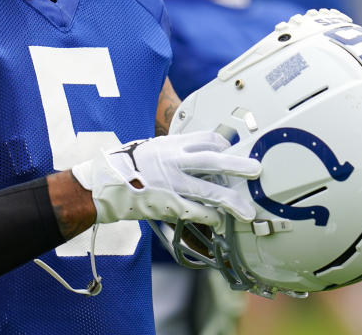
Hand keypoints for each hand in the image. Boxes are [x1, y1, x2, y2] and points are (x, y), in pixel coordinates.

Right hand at [71, 131, 260, 230]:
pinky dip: (210, 217)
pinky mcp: (168, 204)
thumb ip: (176, 150)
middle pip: (213, 160)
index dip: (224, 145)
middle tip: (257, 170)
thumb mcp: (153, 147)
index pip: (207, 139)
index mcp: (172, 144)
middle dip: (237, 165)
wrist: (105, 184)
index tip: (231, 150)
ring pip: (209, 190)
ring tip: (248, 211)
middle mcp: (175, 161)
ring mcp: (172, 183)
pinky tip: (220, 222)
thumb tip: (196, 155)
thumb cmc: (128, 164)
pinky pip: (195, 212)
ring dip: (231, 201)